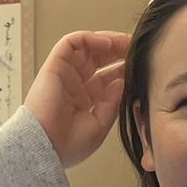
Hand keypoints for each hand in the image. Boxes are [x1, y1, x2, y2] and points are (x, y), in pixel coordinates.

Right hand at [25, 30, 128, 167]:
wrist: (45, 148)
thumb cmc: (67, 144)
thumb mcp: (100, 124)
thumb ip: (112, 102)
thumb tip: (121, 81)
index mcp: (85, 99)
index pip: (107, 77)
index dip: (124, 68)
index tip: (140, 64)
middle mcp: (74, 84)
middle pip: (98, 58)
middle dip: (119, 51)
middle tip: (136, 48)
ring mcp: (64, 74)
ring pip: (86, 46)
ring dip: (108, 41)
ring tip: (125, 42)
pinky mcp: (54, 66)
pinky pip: (71, 42)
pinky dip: (89, 38)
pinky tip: (107, 44)